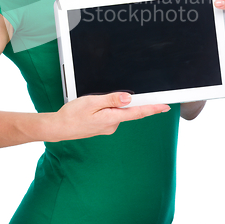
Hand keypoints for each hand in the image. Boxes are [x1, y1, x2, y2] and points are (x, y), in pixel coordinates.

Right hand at [49, 93, 169, 141]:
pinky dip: (107, 108)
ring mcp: (108, 127)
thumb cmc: (72, 115)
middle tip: (112, 95)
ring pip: (117, 111)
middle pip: (127, 110)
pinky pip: (111, 114)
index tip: (165, 106)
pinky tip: (93, 107)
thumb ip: (111, 100)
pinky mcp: (103, 126)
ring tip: (92, 102)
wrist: (59, 128)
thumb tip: (128, 98)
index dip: (152, 108)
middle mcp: (112, 125)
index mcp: (112, 118)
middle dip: (124, 101)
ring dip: (112, 104)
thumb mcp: (91, 102)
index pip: (137, 112)